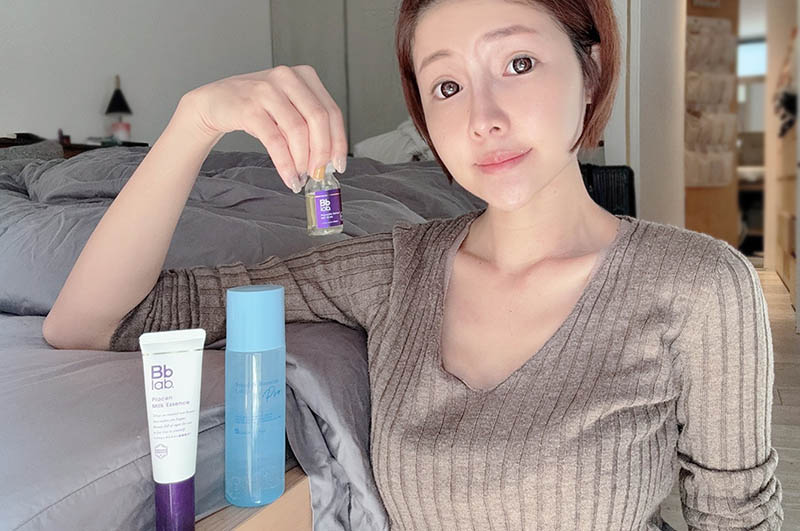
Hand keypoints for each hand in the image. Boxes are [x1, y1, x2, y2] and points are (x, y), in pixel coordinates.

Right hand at [180, 65, 347, 192]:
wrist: (216, 101)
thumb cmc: (256, 107)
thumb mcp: (288, 108)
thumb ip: (309, 126)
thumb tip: (327, 161)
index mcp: (304, 76)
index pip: (332, 111)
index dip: (338, 142)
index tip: (338, 164)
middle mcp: (287, 77)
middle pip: (319, 120)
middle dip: (322, 152)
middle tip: (318, 173)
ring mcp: (267, 90)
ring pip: (298, 130)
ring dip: (302, 161)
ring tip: (300, 177)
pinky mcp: (249, 107)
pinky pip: (275, 140)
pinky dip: (285, 163)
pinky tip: (288, 176)